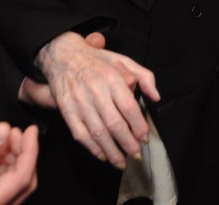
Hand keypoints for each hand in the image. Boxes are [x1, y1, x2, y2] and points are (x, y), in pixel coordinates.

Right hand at [0, 122, 38, 204]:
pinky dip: (4, 169)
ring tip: (5, 140)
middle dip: (23, 154)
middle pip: (23, 182)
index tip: (31, 131)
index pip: (21, 178)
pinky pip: (3, 188)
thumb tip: (4, 131)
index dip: (30, 151)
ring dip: (13, 160)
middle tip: (19, 133)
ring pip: (14, 184)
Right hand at [35, 31, 159, 168]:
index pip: (129, 107)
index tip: (145, 137)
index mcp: (112, 78)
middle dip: (127, 143)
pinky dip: (92, 148)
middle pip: (114, 123)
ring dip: (111, 150)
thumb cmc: (96, 60)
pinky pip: (80, 134)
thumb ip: (145, 77)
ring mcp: (80, 102)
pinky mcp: (67, 111)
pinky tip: (103, 155)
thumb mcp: (124, 60)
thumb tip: (155, 97)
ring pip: (98, 132)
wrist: (63, 56)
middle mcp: (96, 91)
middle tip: (136, 154)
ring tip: (122, 161)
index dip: (138, 126)